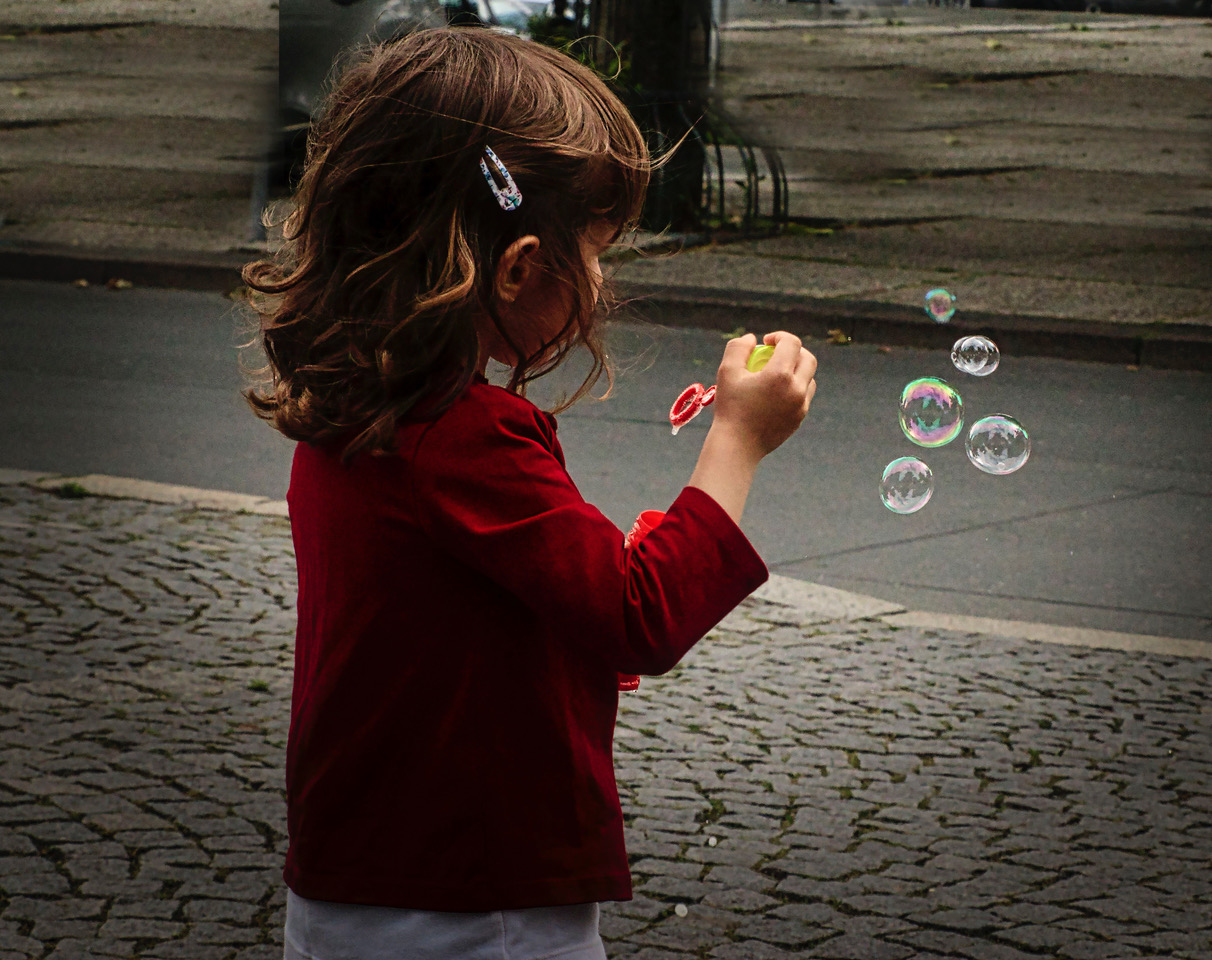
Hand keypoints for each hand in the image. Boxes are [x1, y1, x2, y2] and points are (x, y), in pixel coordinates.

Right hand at [710, 332, 817, 459]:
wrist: (737, 446)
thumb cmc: (729, 408)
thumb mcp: (727, 372)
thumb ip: (737, 348)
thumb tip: (752, 338)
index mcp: (780, 375)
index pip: (791, 343)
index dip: (780, 336)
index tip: (766, 341)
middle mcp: (796, 388)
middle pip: (807, 358)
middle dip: (794, 350)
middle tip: (776, 353)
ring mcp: (801, 405)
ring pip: (810, 378)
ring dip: (797, 369)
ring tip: (777, 373)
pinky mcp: (799, 418)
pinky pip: (804, 396)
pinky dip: (795, 388)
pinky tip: (777, 392)